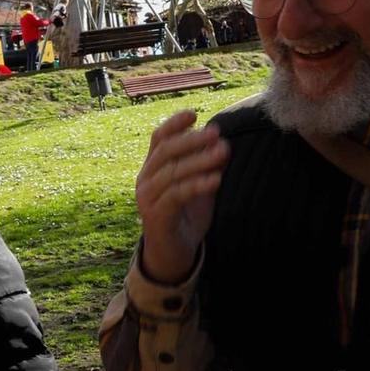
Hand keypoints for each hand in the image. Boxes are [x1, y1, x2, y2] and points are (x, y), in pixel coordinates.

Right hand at [134, 109, 228, 284]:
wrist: (173, 255)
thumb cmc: (185, 217)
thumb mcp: (200, 188)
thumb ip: (208, 168)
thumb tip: (224, 146)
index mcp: (152, 169)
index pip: (158, 139)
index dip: (173, 125)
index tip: (194, 114)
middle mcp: (145, 180)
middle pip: (165, 152)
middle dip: (192, 140)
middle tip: (216, 133)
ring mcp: (147, 199)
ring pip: (172, 172)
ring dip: (199, 160)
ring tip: (224, 152)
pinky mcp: (155, 216)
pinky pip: (176, 195)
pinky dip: (197, 185)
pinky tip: (216, 179)